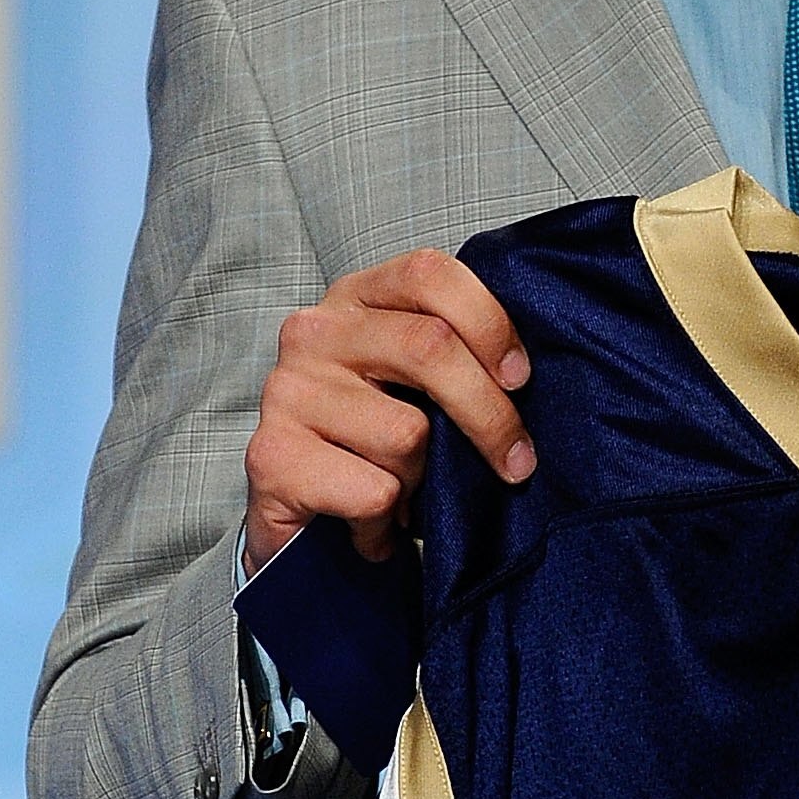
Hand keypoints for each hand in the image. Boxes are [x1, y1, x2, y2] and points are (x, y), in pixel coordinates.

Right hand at [243, 252, 531, 571]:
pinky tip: (371, 524)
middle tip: (516, 461)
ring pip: (406, 433)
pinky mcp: (272, 456)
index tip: (520, 378)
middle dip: (489, 414)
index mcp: (355, 299)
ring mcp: (287, 391)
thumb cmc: (372, 446)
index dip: (488, 322)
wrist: (299, 523)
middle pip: (429, 348)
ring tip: (404, 492)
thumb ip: (452, 357)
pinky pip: (375, 490)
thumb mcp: (413, 386)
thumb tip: (525, 375)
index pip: (429, 275)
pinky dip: (387, 521)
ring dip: (422, 480)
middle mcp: (314, 332)